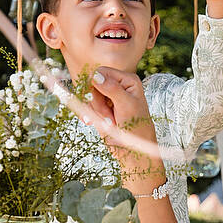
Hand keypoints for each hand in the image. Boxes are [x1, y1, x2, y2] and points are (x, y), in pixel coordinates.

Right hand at [88, 67, 162, 182]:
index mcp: (127, 80)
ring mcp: (108, 97)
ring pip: (88, 96)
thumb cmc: (136, 127)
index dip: (97, 85)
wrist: (132, 150)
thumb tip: (95, 74)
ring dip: (95, 111)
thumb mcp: (126, 105)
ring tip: (109, 122)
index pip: (101, 72)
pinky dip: (89, 115)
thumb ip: (112, 88)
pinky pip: (86, 106)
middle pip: (92, 84)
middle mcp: (118, 86)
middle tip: (109, 116)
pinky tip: (94, 123)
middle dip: (97, 102)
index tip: (103, 100)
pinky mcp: (101, 109)